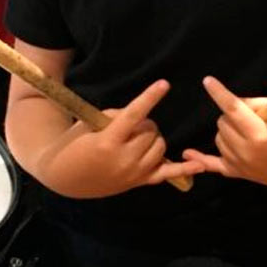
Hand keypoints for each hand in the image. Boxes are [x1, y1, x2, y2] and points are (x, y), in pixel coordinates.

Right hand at [42, 80, 203, 197]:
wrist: (65, 177)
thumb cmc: (75, 143)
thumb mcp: (89, 123)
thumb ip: (116, 117)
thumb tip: (139, 115)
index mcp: (108, 142)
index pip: (134, 115)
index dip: (149, 98)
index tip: (164, 84)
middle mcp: (124, 159)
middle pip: (151, 131)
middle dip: (144, 123)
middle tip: (129, 126)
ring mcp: (133, 173)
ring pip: (160, 146)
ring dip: (153, 137)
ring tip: (136, 138)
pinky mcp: (138, 182)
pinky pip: (166, 174)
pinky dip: (184, 169)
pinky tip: (201, 165)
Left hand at [181, 76, 266, 187]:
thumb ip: (255, 105)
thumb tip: (234, 104)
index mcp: (259, 135)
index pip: (232, 109)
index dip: (219, 93)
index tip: (208, 81)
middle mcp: (247, 153)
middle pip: (223, 123)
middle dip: (235, 115)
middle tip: (257, 116)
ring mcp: (244, 167)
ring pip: (219, 138)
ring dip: (229, 130)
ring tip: (253, 131)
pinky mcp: (244, 175)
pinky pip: (217, 166)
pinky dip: (202, 160)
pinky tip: (188, 154)